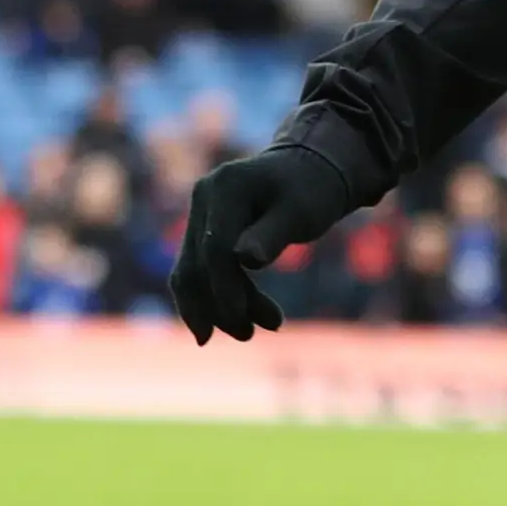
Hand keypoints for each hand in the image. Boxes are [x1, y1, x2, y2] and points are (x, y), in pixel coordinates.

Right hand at [169, 144, 352, 344]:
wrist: (310, 170)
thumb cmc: (313, 190)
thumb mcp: (301, 212)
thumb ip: (272, 235)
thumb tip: (246, 259)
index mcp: (226, 187)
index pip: (216, 247)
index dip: (226, 289)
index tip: (244, 322)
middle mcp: (204, 196)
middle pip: (199, 262)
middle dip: (221, 304)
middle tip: (249, 335)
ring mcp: (200, 211)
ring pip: (192, 269)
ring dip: (215, 306)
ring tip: (248, 332)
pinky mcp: (203, 228)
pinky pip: (197, 267)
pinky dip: (210, 296)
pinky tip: (228, 320)